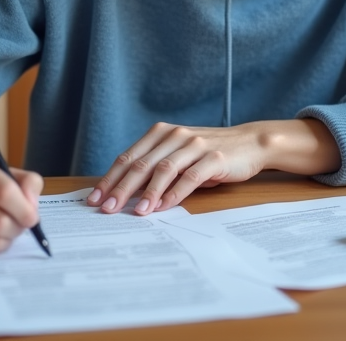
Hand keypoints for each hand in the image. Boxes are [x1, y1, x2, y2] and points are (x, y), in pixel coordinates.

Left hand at [87, 119, 339, 215]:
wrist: (249, 143)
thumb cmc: (209, 153)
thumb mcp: (178, 155)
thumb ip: (154, 167)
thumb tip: (123, 193)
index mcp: (161, 133)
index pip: (128, 157)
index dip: (110, 178)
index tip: (95, 198)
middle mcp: (175, 135)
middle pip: (141, 164)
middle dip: (121, 188)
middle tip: (107, 209)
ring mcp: (194, 145)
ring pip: (163, 170)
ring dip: (147, 193)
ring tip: (136, 212)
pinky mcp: (213, 156)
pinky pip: (190, 176)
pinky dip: (175, 193)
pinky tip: (164, 207)